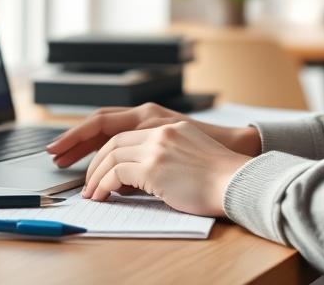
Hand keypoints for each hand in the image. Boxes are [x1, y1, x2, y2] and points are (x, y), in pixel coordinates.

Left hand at [81, 121, 251, 216]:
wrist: (238, 182)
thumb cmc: (220, 180)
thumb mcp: (191, 156)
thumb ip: (165, 157)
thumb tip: (136, 178)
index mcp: (170, 127)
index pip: (126, 132)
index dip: (105, 148)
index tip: (95, 164)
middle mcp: (161, 130)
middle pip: (112, 139)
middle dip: (93, 161)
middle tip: (85, 180)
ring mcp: (156, 146)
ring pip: (110, 155)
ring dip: (96, 176)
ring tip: (91, 193)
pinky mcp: (153, 166)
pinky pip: (115, 173)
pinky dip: (103, 185)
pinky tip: (102, 196)